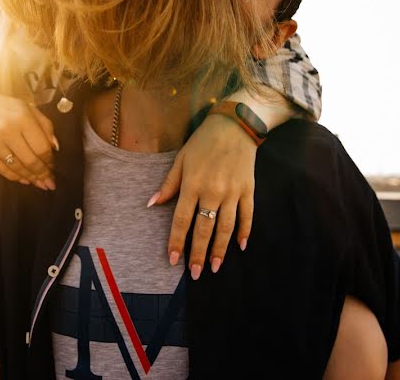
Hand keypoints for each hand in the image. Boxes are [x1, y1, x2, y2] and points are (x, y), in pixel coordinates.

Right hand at [0, 92, 58, 189]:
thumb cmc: (8, 109)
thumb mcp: (30, 110)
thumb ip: (46, 127)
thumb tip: (55, 148)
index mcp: (22, 118)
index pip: (41, 147)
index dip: (49, 160)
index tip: (53, 166)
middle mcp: (6, 131)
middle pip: (30, 160)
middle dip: (43, 174)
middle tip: (50, 183)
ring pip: (17, 168)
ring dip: (31, 178)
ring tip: (40, 183)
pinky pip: (2, 170)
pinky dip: (15, 177)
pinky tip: (25, 179)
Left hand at [149, 113, 256, 279]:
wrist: (236, 125)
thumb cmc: (203, 142)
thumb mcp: (181, 159)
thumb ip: (169, 184)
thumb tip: (151, 204)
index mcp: (192, 184)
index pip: (182, 220)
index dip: (177, 242)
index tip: (173, 260)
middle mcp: (213, 191)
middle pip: (204, 229)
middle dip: (199, 254)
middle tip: (196, 274)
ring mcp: (233, 192)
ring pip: (226, 227)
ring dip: (221, 250)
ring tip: (216, 267)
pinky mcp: (248, 189)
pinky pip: (247, 215)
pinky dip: (245, 231)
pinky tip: (241, 246)